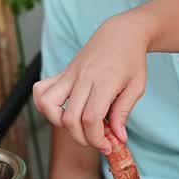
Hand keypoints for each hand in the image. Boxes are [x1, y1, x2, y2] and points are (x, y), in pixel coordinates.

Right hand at [33, 10, 151, 151]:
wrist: (121, 33)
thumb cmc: (132, 60)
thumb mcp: (137, 86)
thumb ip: (124, 111)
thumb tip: (118, 137)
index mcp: (104, 81)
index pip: (91, 118)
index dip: (96, 138)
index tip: (108, 145)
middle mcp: (83, 78)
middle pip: (70, 118)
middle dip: (82, 138)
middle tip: (98, 140)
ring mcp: (70, 74)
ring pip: (48, 104)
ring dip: (58, 123)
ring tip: (78, 125)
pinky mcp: (63, 73)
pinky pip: (41, 89)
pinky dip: (44, 105)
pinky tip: (61, 111)